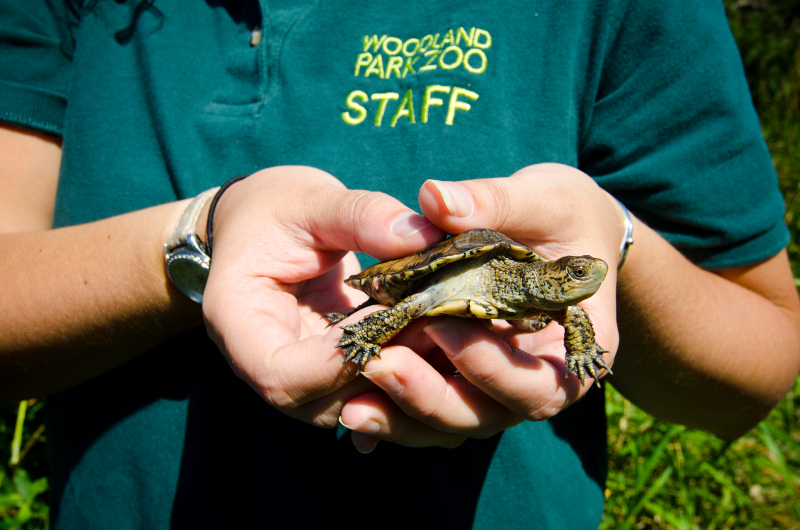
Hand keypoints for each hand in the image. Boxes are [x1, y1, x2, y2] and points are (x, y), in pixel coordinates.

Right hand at [201, 166, 444, 427]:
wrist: (262, 225)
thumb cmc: (274, 209)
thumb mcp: (310, 200)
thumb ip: (360, 216)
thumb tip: (426, 238)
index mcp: (238, 325)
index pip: (281, 376)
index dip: (338, 359)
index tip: (384, 316)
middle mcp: (266, 367)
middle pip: (325, 403)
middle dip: (387, 372)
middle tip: (438, 326)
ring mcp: (303, 379)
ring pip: (356, 407)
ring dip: (408, 379)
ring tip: (448, 332)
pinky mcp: (335, 376)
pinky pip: (372, 394)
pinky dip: (411, 379)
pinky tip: (444, 350)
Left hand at [339, 163, 624, 449]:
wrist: (561, 232)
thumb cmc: (563, 214)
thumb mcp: (540, 199)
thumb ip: (493, 202)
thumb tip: (433, 199)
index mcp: (575, 346)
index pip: (541, 385)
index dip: (493, 369)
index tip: (441, 326)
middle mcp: (537, 379)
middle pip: (488, 414)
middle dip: (432, 397)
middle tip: (379, 364)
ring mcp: (496, 386)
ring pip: (452, 422)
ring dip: (402, 416)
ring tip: (350, 405)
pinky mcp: (461, 378)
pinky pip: (429, 409)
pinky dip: (394, 411)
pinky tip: (350, 409)